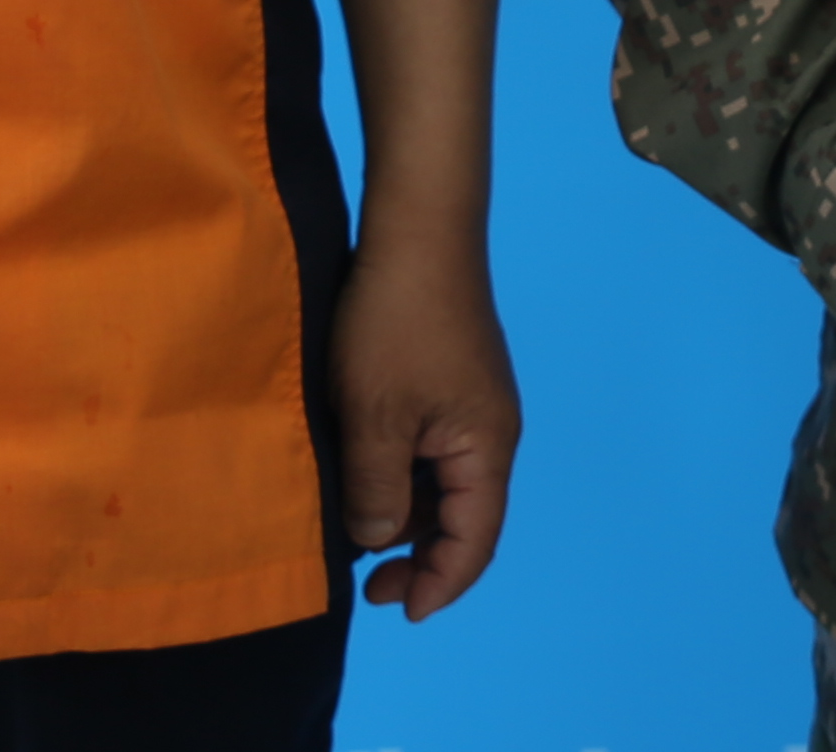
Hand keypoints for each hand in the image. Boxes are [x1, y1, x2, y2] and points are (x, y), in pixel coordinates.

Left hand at [331, 215, 520, 620]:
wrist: (416, 226)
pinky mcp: (445, 377)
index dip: (439, 584)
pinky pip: (426, 446)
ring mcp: (468, 402)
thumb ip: (375, 491)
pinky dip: (396, 472)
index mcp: (486, 448)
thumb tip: (373, 542)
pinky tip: (357, 472)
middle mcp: (488, 431)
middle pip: (460, 516)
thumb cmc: (397, 321)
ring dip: (400, 511)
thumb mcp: (375, 417)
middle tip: (361, 583)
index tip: (396, 610)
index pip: (474, 541)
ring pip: (438, 482)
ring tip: (347, 527)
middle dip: (415, 554)